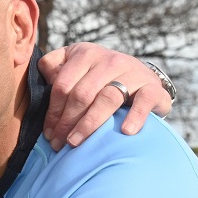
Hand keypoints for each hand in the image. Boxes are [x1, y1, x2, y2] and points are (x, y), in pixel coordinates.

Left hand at [38, 44, 171, 148]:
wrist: (140, 76)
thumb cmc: (98, 76)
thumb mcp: (73, 64)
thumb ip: (54, 67)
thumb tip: (45, 79)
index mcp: (85, 54)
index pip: (63, 85)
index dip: (53, 111)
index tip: (48, 133)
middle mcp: (109, 60)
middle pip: (82, 94)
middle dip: (67, 122)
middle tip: (58, 143)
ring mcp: (132, 72)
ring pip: (107, 98)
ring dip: (89, 124)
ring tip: (75, 143)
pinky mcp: (152, 86)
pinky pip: (143, 101)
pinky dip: (135, 116)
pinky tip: (125, 132)